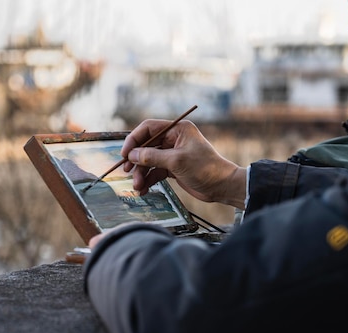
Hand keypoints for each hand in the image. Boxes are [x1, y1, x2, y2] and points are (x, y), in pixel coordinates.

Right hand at [122, 119, 246, 208]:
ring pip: (149, 161)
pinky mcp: (173, 167)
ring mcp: (173, 154)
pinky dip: (148, 180)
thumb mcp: (176, 161)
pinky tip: (144, 189)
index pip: (149, 128)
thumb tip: (131, 155)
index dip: (134, 140)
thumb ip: (152, 157)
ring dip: (141, 174)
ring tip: (138, 187)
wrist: (222, 187)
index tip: (125, 154)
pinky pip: (155, 171)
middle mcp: (174, 139)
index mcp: (177, 130)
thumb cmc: (205, 168)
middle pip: (146, 146)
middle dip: (136, 161)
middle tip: (127, 172)